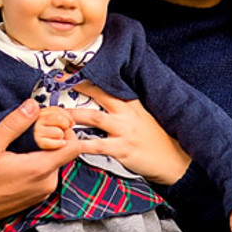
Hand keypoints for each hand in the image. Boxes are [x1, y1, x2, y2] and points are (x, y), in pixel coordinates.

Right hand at [0, 99, 82, 231]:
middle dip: (54, 137)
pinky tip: (18, 159)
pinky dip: (38, 164)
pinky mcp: (33, 198)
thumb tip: (32, 105)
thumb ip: (14, 123)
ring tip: (22, 144)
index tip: (51, 121)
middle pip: (64, 153)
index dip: (67, 129)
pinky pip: (45, 175)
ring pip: (54, 163)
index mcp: (39, 169)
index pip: (74, 146)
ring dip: (44, 151)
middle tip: (33, 128)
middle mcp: (46, 184)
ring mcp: (40, 193)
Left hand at [68, 82, 191, 184]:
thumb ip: (127, 109)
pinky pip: (96, 145)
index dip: (91, 77)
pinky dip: (80, 145)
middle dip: (78, 87)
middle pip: (99, 94)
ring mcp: (125, 131)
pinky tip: (67, 145)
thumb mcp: (145, 117)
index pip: (110, 85)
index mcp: (133, 104)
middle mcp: (128, 113)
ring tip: (56, 113)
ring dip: (73, 114)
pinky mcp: (122, 149)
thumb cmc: (159, 140)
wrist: (175, 161)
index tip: (74, 70)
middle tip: (59, 82)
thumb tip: (108, 101)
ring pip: (93, 117)